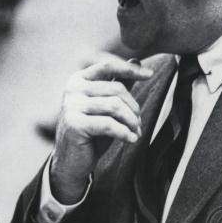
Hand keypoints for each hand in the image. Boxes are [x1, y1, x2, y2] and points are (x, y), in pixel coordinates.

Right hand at [50, 56, 152, 203]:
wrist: (72, 161)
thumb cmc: (92, 132)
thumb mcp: (106, 107)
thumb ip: (118, 85)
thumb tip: (136, 61)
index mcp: (79, 79)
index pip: (108, 67)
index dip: (130, 69)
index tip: (150, 74)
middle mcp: (73, 89)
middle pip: (116, 90)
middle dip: (134, 108)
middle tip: (139, 124)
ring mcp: (72, 105)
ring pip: (115, 107)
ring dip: (131, 122)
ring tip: (136, 133)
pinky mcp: (75, 124)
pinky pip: (109, 124)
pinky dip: (125, 133)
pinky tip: (132, 140)